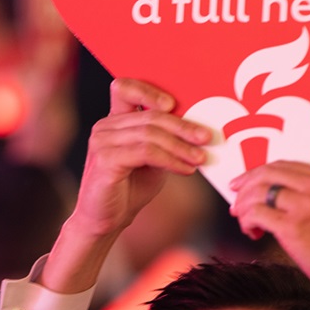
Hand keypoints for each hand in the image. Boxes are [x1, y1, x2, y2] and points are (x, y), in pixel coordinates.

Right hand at [41, 78, 210, 292]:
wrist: (106, 221)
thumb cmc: (130, 188)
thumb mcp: (152, 160)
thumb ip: (165, 142)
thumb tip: (199, 132)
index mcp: (114, 121)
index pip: (125, 88)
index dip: (150, 92)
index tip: (176, 104)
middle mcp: (104, 127)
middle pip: (150, 116)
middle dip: (183, 127)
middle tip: (207, 137)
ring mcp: (102, 142)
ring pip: (150, 134)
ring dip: (181, 146)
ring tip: (200, 158)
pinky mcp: (105, 160)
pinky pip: (146, 152)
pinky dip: (170, 160)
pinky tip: (186, 169)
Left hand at [229, 162, 309, 309]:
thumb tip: (271, 196)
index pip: (281, 165)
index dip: (256, 174)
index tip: (243, 185)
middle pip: (266, 173)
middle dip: (244, 187)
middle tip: (236, 205)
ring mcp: (306, 204)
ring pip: (257, 192)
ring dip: (244, 208)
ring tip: (248, 225)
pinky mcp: (294, 226)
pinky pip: (256, 213)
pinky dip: (247, 222)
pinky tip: (253, 233)